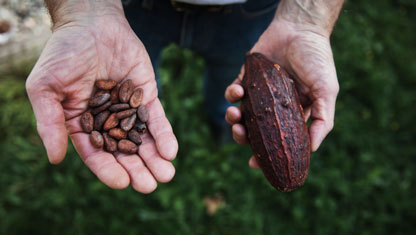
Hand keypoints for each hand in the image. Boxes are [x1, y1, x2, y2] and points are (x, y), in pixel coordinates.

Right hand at [26, 6, 177, 192]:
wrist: (91, 23)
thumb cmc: (63, 53)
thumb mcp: (46, 87)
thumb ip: (50, 122)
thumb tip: (54, 159)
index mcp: (81, 124)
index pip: (96, 153)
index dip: (108, 169)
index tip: (122, 183)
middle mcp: (107, 121)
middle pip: (123, 151)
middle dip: (137, 169)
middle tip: (150, 185)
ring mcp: (128, 110)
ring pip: (142, 139)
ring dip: (154, 158)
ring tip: (167, 175)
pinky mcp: (146, 96)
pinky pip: (157, 118)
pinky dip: (164, 135)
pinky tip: (171, 150)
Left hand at [225, 19, 338, 167]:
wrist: (300, 29)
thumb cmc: (316, 60)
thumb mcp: (327, 92)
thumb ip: (323, 120)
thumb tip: (311, 149)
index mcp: (292, 114)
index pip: (277, 140)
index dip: (266, 154)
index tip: (255, 165)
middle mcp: (273, 107)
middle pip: (254, 130)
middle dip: (243, 137)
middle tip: (241, 136)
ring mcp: (259, 93)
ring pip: (240, 114)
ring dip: (233, 118)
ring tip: (234, 115)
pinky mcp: (246, 78)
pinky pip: (233, 92)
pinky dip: (231, 95)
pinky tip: (237, 92)